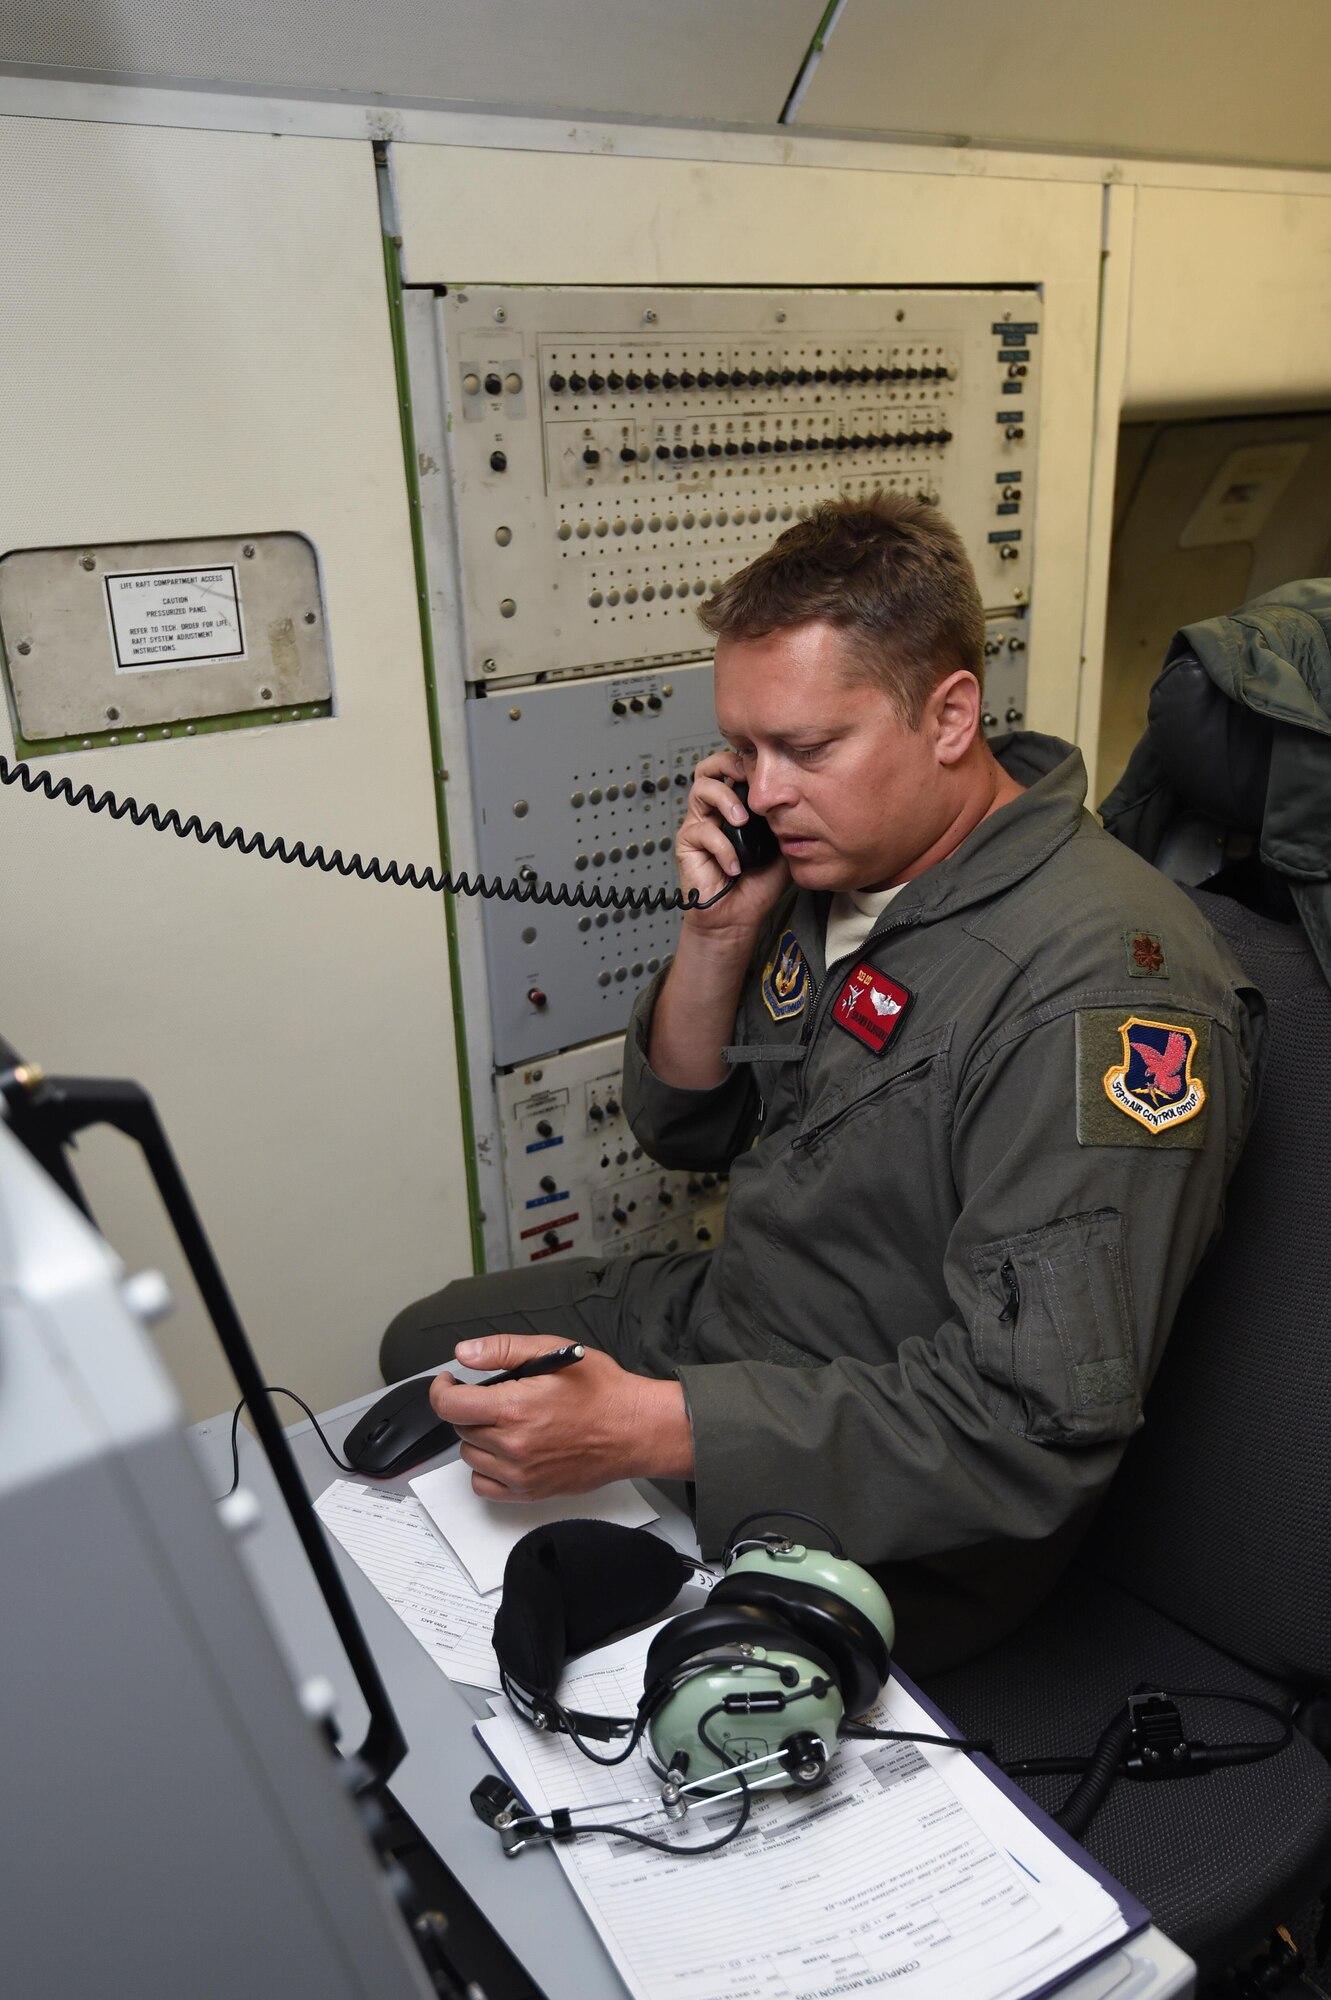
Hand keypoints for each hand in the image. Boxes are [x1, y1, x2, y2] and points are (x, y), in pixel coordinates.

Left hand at [429, 1333, 694, 1499]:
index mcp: (515, 1407)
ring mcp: (520, 1473)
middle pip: (460, 1427)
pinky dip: (486, 1467)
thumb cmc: (602, 1392)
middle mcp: (513, 1445)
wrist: (634, 1430)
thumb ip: (503, 1350)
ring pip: (470, 1454)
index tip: (450, 1382)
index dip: (441, 1390)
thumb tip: (465, 1353)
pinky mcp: (529, 1491)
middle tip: (496, 1396)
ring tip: (507, 1422)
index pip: (449, 1406)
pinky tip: (506, 1449)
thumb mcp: (554, 1352)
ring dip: (478, 1436)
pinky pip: (483, 1485)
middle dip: (470, 1407)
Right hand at [676, 750, 788, 941]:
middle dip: (726, 764)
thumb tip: (793, 797)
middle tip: (746, 775)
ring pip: (701, 789)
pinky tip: (735, 866)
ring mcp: (699, 824)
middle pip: (708, 768)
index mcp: (735, 806)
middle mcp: (714, 811)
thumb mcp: (781, 847)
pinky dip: (723, 848)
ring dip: (725, 799)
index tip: (768, 769)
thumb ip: (783, 821)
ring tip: (741, 821)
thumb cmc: (756, 886)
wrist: (737, 917)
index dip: (747, 762)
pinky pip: (703, 831)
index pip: (733, 769)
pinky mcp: (687, 843)